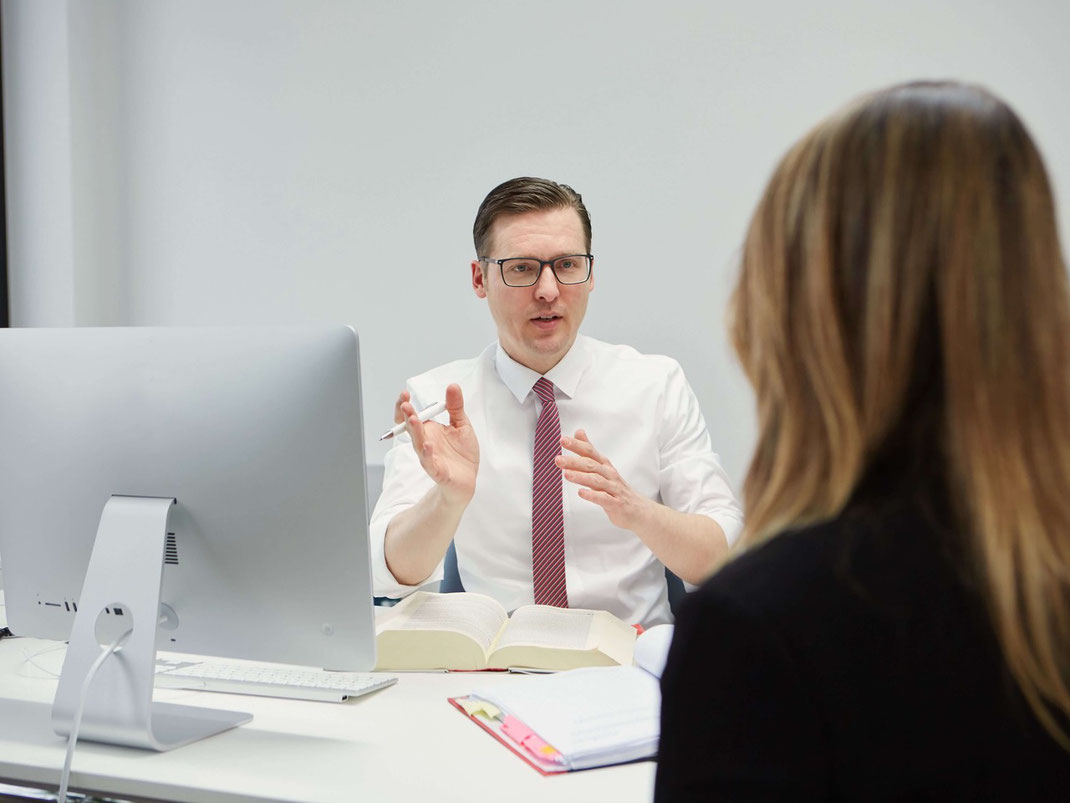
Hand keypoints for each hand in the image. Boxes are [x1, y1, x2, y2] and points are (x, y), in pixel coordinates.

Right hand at [395, 383, 478, 504]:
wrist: (467, 478)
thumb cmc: (461, 452)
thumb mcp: (461, 425)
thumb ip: (455, 407)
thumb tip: (452, 386)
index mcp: (428, 430)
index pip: (410, 416)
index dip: (404, 406)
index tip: (404, 394)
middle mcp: (425, 442)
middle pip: (411, 428)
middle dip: (407, 416)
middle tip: (405, 404)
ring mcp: (429, 457)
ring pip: (418, 444)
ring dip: (415, 432)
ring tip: (413, 419)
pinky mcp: (437, 471)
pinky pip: (429, 463)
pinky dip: (427, 455)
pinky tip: (428, 445)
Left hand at [556, 429, 652, 530]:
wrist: (640, 510)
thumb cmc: (617, 489)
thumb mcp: (603, 467)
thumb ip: (589, 451)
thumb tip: (579, 432)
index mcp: (604, 465)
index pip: (590, 452)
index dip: (577, 445)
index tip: (563, 440)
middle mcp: (609, 474)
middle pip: (591, 465)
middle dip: (574, 461)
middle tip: (558, 459)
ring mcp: (613, 489)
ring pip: (596, 480)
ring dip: (581, 477)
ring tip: (566, 474)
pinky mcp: (616, 504)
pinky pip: (604, 498)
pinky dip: (592, 495)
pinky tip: (581, 493)